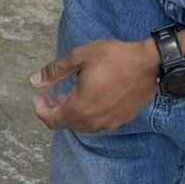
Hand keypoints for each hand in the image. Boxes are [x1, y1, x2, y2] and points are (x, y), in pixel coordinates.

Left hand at [31, 38, 158, 132]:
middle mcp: (93, 122)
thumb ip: (55, 71)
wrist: (149, 66)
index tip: (37, 95)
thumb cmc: (113, 58)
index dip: (40, 109)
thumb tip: (35, 81)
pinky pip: (96, 123)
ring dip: (69, 113)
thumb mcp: (80, 57)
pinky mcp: (120, 121)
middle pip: (65, 124)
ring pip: (81, 126)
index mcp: (80, 108)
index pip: (51, 119)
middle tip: (49, 93)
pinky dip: (85, 114)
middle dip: (53, 110)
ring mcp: (108, 123)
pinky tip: (87, 98)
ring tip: (67, 94)